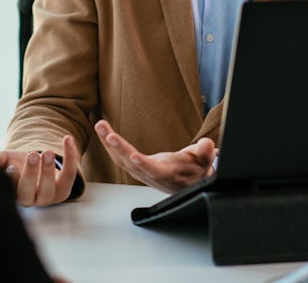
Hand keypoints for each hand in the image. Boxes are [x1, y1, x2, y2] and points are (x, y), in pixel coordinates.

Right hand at [0, 134, 79, 205]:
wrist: (37, 165)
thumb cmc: (16, 164)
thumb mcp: (3, 160)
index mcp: (14, 194)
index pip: (11, 192)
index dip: (12, 180)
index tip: (11, 167)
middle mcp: (31, 199)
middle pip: (30, 193)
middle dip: (31, 174)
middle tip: (32, 155)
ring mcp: (49, 196)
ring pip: (51, 188)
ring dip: (49, 169)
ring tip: (47, 151)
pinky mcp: (65, 188)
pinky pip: (70, 174)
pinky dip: (71, 156)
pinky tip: (67, 139)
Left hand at [93, 119, 214, 192]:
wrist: (187, 182)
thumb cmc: (196, 168)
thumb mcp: (205, 160)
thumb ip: (205, 152)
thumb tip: (206, 145)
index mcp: (168, 174)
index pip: (155, 170)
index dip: (144, 164)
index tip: (133, 157)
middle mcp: (151, 175)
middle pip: (132, 164)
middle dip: (119, 148)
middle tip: (108, 134)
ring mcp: (140, 172)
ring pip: (121, 159)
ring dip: (109, 143)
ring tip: (100, 125)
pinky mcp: (134, 167)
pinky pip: (119, 156)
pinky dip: (109, 143)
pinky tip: (102, 131)